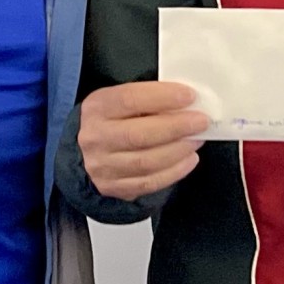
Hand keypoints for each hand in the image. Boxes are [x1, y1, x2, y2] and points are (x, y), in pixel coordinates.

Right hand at [78, 82, 208, 200]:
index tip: (189, 96)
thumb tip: (185, 102)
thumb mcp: (117, 101)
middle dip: (176, 127)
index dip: (162, 97)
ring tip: (197, 139)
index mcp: (97, 108)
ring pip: (147, 162)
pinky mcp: (114, 187)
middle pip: (140, 134)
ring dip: (178, 150)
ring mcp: (103, 166)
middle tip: (200, 121)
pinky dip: (174, 172)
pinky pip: (149, 183)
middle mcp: (96, 138)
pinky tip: (189, 159)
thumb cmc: (109, 121)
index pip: (130, 100)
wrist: (82, 153)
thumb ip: (146, 99)